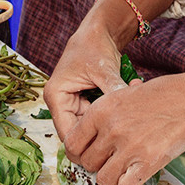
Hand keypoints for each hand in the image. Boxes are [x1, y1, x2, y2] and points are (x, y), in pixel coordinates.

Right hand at [43, 22, 126, 142]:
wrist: (97, 33)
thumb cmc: (94, 46)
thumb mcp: (104, 70)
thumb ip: (113, 91)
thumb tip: (128, 113)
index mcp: (56, 96)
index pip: (67, 134)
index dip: (86, 146)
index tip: (109, 151)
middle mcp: (60, 103)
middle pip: (77, 134)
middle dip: (99, 136)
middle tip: (123, 137)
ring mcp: (71, 104)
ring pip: (88, 128)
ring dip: (105, 126)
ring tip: (126, 120)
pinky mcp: (82, 103)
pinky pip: (95, 119)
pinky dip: (108, 117)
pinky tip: (124, 113)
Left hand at [64, 75, 184, 184]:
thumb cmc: (160, 96)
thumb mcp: (123, 94)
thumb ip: (103, 115)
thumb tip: (87, 136)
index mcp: (100, 111)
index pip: (71, 143)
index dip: (77, 152)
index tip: (86, 154)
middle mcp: (110, 130)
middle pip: (86, 163)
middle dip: (96, 164)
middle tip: (109, 160)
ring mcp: (129, 147)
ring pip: (102, 179)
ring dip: (111, 176)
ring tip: (122, 168)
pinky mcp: (147, 162)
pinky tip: (136, 174)